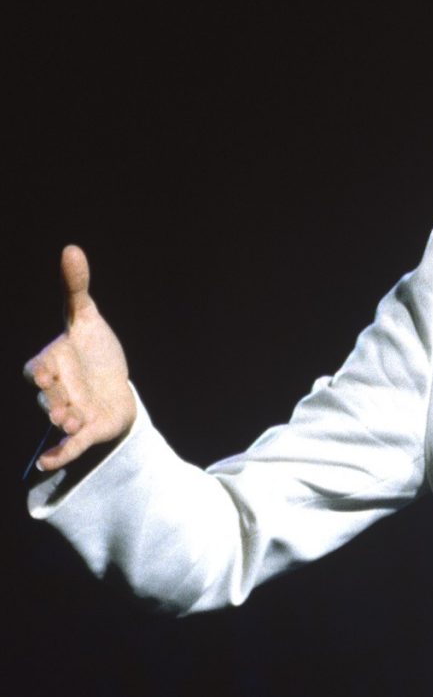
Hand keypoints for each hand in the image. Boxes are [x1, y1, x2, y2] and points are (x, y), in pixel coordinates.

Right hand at [24, 246, 135, 471]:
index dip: (43, 371)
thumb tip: (71, 248)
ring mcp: (67, 412)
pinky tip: (48, 464)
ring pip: (59, 419)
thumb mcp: (87, 318)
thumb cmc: (94, 350)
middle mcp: (55, 390)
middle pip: (48, 397)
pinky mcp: (83, 432)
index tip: (48, 373)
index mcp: (52, 363)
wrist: (113, 384)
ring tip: (73, 422)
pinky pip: (65, 448)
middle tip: (63, 405)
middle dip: (53, 400)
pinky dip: (57, 456)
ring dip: (62, 423)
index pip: (39, 368)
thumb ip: (76, 287)